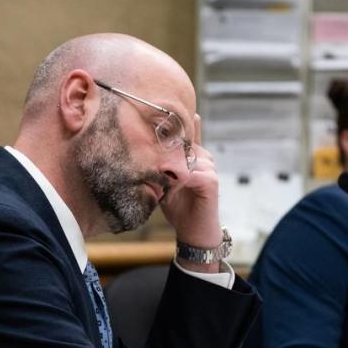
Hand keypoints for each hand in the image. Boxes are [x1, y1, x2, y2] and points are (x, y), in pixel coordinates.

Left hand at [160, 115, 222, 268]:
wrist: (192, 230)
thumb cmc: (177, 205)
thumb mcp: (162, 181)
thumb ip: (157, 165)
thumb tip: (136, 148)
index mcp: (192, 154)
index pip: (184, 131)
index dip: (171, 124)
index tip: (151, 116)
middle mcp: (203, 156)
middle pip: (180, 143)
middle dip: (163, 150)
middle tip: (152, 162)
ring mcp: (209, 167)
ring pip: (183, 158)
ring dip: (169, 169)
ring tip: (163, 183)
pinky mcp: (211, 180)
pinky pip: (190, 173)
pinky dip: (178, 181)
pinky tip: (172, 188)